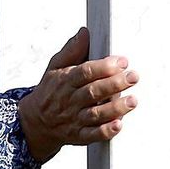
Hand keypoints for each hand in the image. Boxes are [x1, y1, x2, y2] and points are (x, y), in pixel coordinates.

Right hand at [18, 27, 139, 162]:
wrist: (36, 121)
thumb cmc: (51, 90)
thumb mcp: (55, 67)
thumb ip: (72, 50)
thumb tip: (85, 32)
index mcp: (65, 81)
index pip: (85, 73)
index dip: (104, 67)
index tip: (122, 61)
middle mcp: (70, 101)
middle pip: (93, 92)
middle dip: (114, 84)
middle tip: (133, 77)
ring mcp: (74, 119)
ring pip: (95, 114)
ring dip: (115, 108)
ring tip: (132, 100)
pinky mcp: (79, 136)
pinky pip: (93, 135)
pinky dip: (106, 131)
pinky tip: (118, 125)